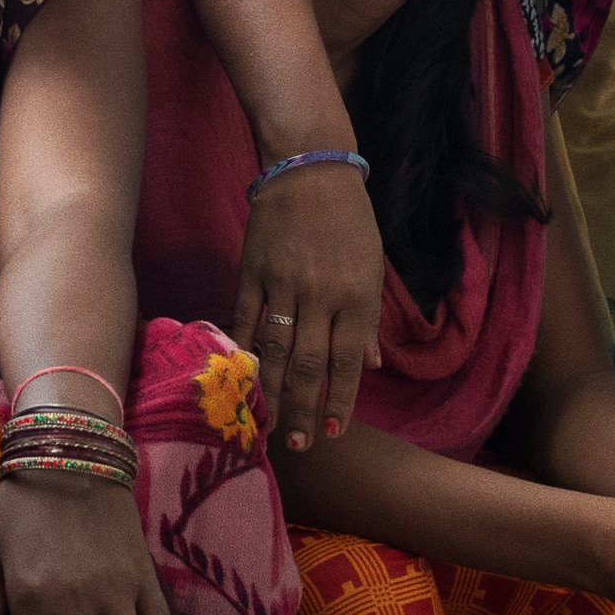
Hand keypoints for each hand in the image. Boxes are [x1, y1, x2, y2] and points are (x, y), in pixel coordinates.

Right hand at [233, 162, 383, 448]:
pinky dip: (242, 349)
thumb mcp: (372, 267)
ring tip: (269, 424)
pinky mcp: (251, 271)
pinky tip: (241, 375)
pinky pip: (244, 319)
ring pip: (273, 350)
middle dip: (303, 410)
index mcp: (354, 296)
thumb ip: (368, 318)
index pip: (346, 364)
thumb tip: (369, 366)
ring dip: (271, 391)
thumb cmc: (349, 220)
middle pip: (308, 366)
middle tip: (299, 445)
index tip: (335, 433)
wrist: (308, 169)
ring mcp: (281, 283)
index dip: (340, 403)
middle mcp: (318, 296)